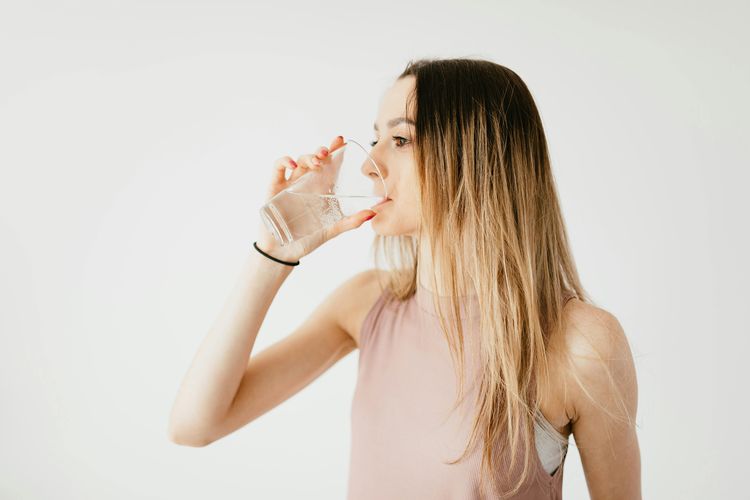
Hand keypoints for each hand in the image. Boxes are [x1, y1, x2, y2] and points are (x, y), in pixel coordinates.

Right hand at [256, 135, 376, 262]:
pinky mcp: (274, 188)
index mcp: (321, 189)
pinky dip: (284, 162)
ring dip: (308, 157)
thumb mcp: (332, 229)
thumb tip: (373, 213)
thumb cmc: (307, 239)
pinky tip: (293, 165)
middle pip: (315, 159)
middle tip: (329, 151)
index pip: (330, 164)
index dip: (335, 150)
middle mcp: (307, 183)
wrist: (283, 253)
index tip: (342, 141)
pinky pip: (278, 168)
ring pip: (299, 161)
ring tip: (317, 160)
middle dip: (322, 151)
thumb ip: (351, 222)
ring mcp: (290, 184)